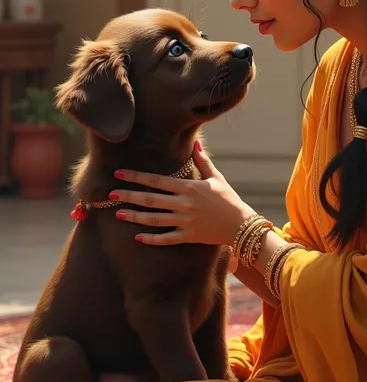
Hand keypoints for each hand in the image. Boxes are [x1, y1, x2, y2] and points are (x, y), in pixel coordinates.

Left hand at [109, 140, 255, 247]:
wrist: (241, 224)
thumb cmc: (229, 199)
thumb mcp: (216, 177)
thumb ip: (203, 160)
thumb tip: (197, 142)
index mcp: (189, 187)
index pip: (156, 180)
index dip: (136, 176)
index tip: (119, 173)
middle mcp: (184, 204)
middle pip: (150, 199)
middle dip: (129, 196)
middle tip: (110, 194)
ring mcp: (185, 222)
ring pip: (154, 219)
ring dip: (135, 216)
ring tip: (119, 213)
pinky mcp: (189, 237)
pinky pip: (166, 239)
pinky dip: (151, 239)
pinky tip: (137, 237)